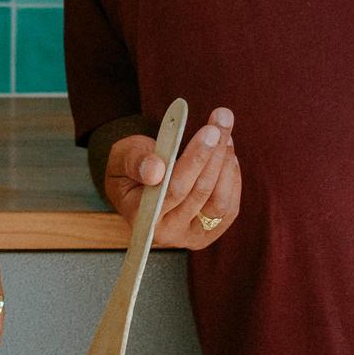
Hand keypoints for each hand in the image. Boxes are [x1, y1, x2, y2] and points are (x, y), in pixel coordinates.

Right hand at [106, 107, 240, 249]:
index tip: (209, 131)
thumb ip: (134, 161)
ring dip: (226, 163)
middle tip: (223, 119)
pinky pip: (230, 207)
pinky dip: (232, 177)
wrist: (138, 194)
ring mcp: (191, 236)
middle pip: (200, 192)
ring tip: (225, 133)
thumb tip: (155, 169)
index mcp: (142, 217)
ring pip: (220, 201)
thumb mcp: (121, 158)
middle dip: (215, 152)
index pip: (174, 190)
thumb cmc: (128, 171)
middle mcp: (168, 233)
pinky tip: (226, 154)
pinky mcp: (210, 233)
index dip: (195, 160)